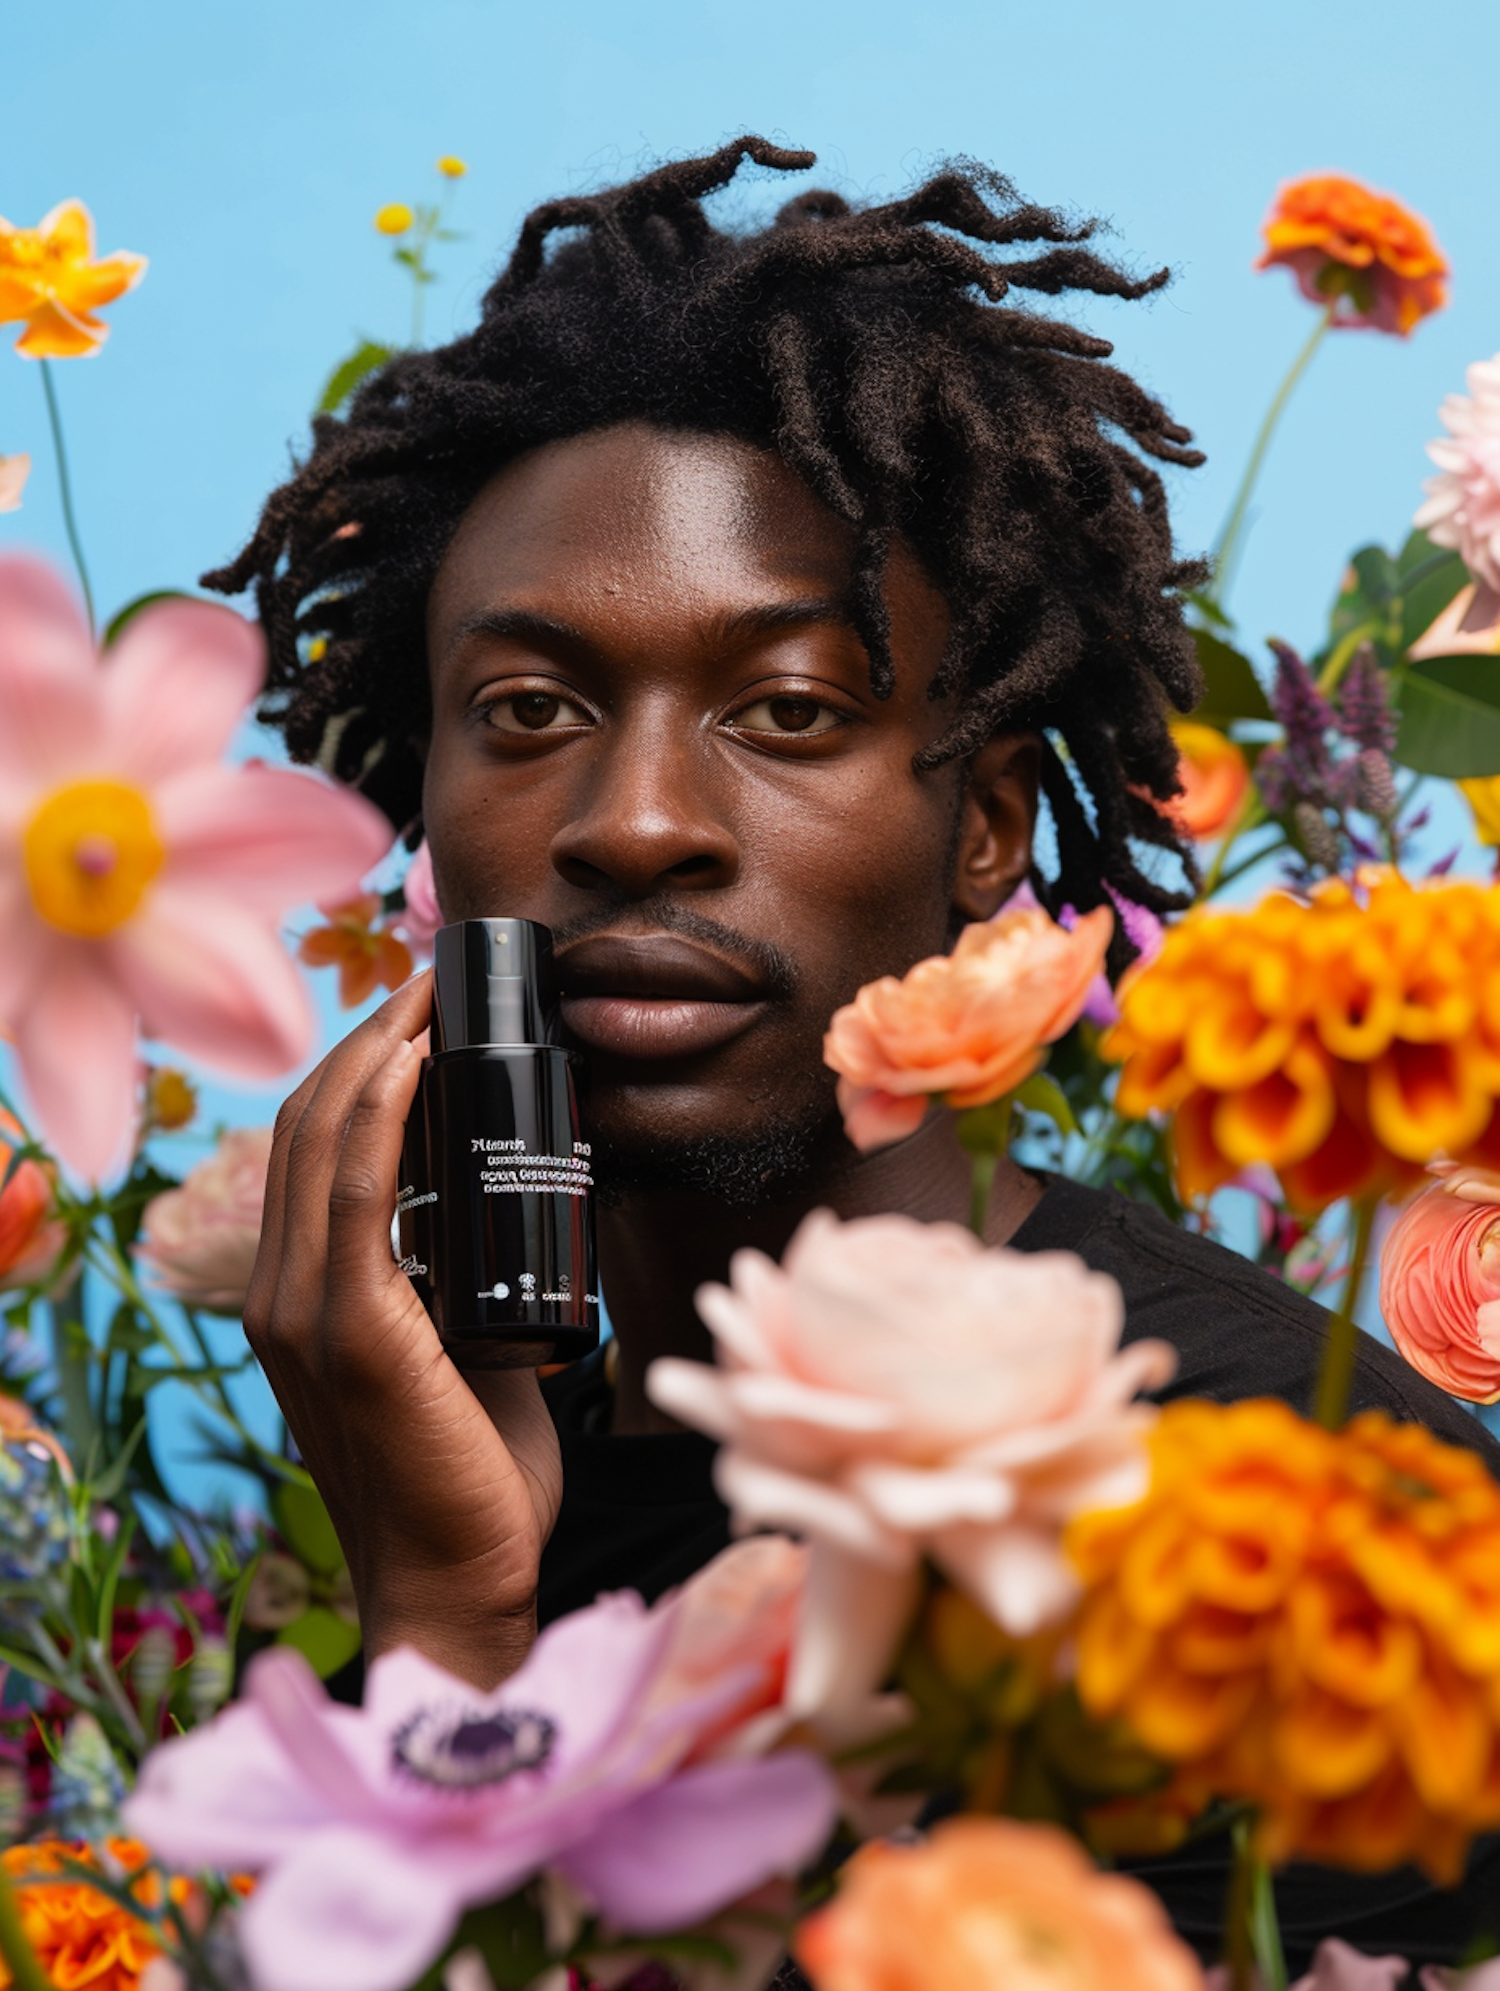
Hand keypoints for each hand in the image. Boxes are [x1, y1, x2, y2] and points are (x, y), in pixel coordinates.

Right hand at [244, 975, 561, 1687]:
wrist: (460, 1586)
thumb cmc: (472, 1471)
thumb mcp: (458, 1351)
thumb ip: (458, 1283)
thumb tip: (514, 1210)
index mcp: (302, 1296)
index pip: (315, 1147)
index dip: (362, 1063)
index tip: (429, 1007)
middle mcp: (283, 1295)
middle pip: (312, 1126)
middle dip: (375, 1037)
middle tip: (445, 980)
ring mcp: (306, 1314)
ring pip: (325, 1143)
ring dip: (380, 1051)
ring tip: (436, 992)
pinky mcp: (352, 1335)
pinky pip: (356, 1197)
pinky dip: (378, 1117)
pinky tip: (411, 1059)